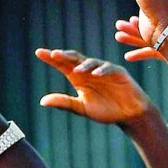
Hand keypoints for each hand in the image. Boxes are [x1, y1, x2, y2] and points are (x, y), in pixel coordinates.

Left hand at [36, 48, 154, 127]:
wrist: (129, 115)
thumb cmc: (106, 110)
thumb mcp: (82, 108)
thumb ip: (64, 103)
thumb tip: (42, 101)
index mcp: (78, 78)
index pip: (63, 65)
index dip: (51, 58)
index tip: (39, 52)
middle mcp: (89, 71)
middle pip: (74, 59)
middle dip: (64, 56)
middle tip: (53, 54)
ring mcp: (103, 70)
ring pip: (91, 62)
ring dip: (83, 65)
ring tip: (76, 71)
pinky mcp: (118, 72)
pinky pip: (108, 68)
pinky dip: (102, 70)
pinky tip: (95, 74)